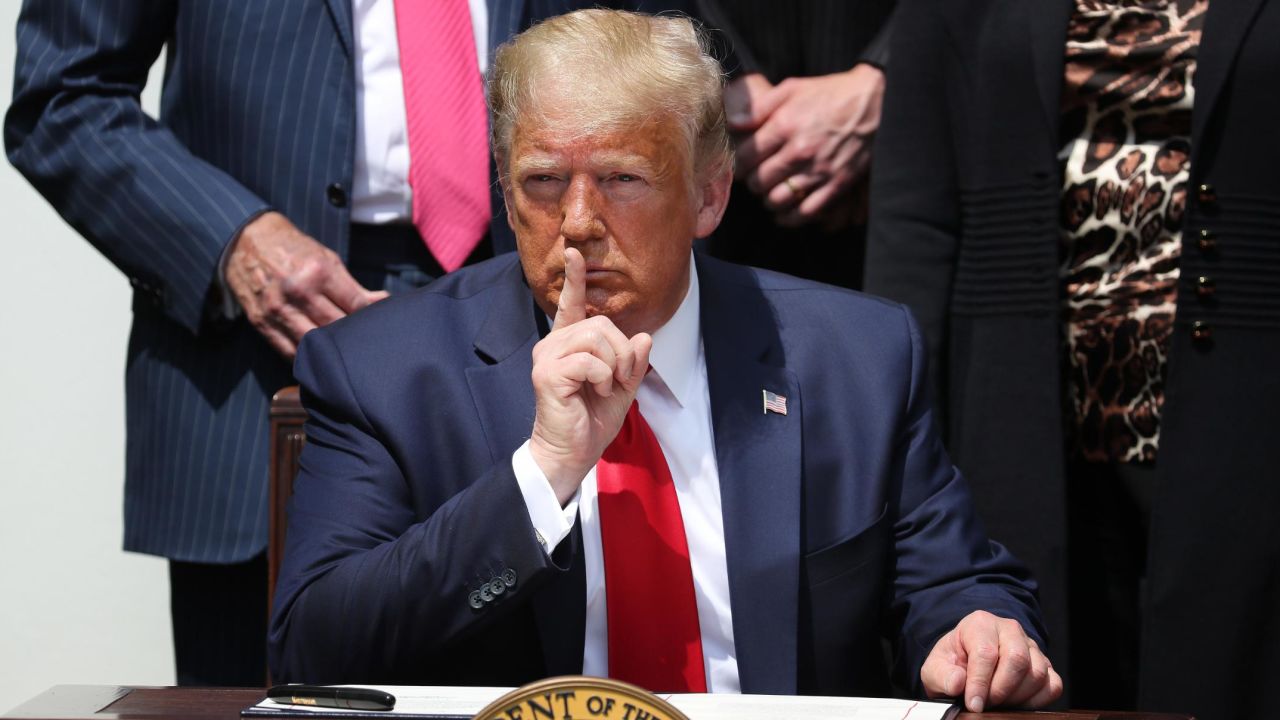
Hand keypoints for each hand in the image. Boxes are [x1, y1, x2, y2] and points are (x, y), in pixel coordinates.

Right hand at [225, 211, 388, 358]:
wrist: (247, 240)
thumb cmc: (293, 249)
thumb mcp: (327, 259)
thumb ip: (354, 286)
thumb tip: (383, 302)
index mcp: (318, 272)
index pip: (356, 306)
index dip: (371, 317)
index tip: (377, 322)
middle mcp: (298, 291)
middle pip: (337, 327)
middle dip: (353, 336)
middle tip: (363, 341)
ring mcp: (277, 309)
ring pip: (314, 344)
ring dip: (331, 351)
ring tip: (342, 353)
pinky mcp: (261, 323)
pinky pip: (289, 351)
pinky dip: (306, 357)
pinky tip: (318, 356)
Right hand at [528, 248, 651, 504]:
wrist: (572, 454)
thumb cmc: (591, 421)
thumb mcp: (622, 388)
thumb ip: (633, 362)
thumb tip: (645, 336)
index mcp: (568, 344)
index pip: (570, 304)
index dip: (574, 277)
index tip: (574, 252)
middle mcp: (552, 345)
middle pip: (600, 323)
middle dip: (623, 351)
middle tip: (621, 379)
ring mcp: (547, 357)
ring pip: (596, 337)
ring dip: (615, 364)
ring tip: (610, 385)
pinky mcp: (547, 373)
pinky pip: (590, 360)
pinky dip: (604, 376)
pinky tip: (598, 390)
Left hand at [727, 64, 884, 229]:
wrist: (876, 102)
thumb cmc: (830, 93)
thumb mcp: (792, 88)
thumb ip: (759, 106)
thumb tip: (732, 123)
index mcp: (786, 125)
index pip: (745, 157)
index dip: (738, 164)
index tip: (741, 164)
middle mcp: (800, 151)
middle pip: (759, 181)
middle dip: (752, 181)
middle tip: (756, 177)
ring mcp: (820, 170)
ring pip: (778, 200)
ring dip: (769, 199)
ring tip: (770, 191)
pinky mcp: (837, 184)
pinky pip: (806, 212)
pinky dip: (791, 217)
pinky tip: (785, 211)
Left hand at [920, 611, 1062, 711]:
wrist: (966, 664)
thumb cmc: (952, 665)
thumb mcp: (936, 668)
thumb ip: (942, 675)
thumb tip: (958, 683)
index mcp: (979, 624)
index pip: (986, 653)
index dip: (980, 683)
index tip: (973, 704)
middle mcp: (1009, 630)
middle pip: (1017, 659)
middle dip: (1000, 690)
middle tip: (986, 703)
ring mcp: (1031, 646)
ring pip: (1037, 673)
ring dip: (1017, 697)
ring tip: (997, 703)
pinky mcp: (1045, 664)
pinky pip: (1053, 685)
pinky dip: (1037, 701)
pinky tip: (1016, 703)